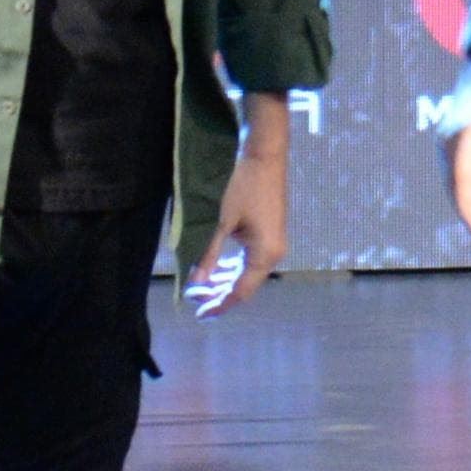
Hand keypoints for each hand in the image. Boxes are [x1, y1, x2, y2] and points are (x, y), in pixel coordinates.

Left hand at [195, 92, 291, 314]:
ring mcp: (275, 244)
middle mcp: (274, 254)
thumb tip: (196, 284)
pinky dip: (234, 267)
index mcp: (265, 254)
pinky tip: (219, 269)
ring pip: (248, 273)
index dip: (220, 305)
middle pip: (246, 285)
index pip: (240, 291)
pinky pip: (252, 260)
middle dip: (220, 294)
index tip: (200, 314)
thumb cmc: (244, 187)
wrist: (264, 156)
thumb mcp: (222, 222)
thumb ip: (209, 255)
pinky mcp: (270, 235)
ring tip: (202, 287)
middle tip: (195, 301)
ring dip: (226, 281)